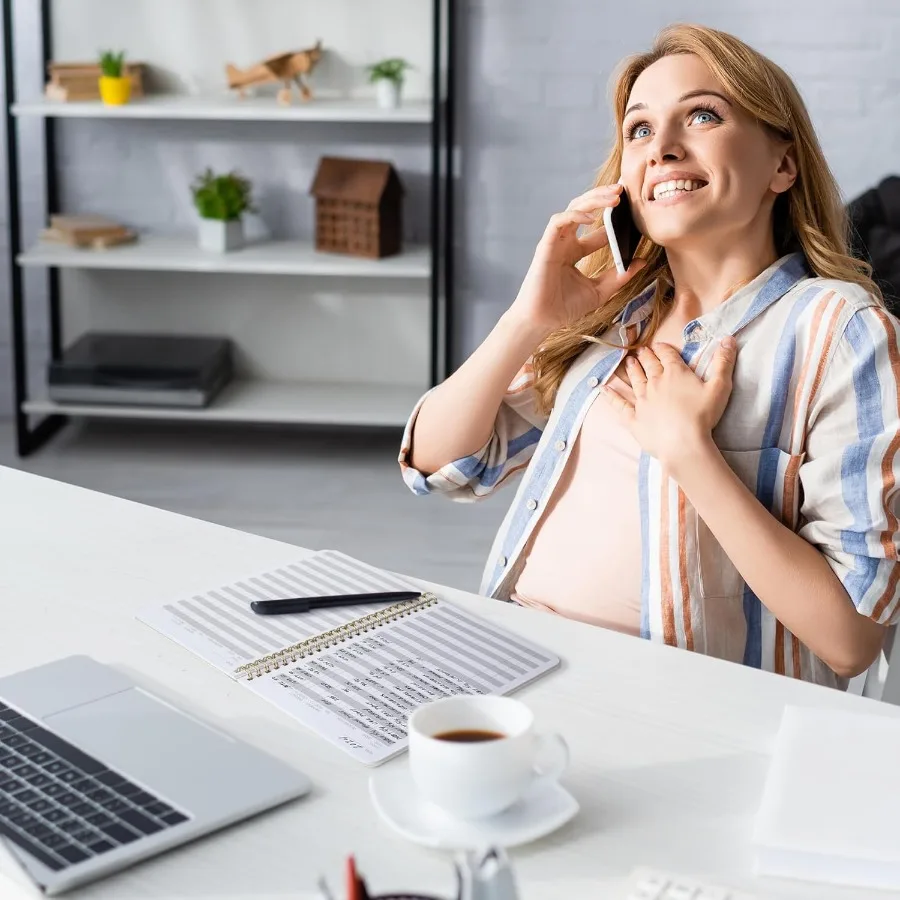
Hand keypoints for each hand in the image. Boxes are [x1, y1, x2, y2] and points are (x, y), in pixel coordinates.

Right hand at [509, 184, 645, 335]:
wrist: (543, 321)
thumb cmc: (564, 308)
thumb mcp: (600, 290)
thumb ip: (619, 276)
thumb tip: (641, 261)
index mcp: (575, 252)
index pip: (597, 229)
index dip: (614, 219)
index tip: (633, 213)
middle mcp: (565, 243)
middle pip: (584, 209)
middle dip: (603, 197)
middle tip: (623, 190)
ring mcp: (555, 242)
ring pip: (573, 208)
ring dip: (593, 199)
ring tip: (614, 196)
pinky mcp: (545, 246)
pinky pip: (559, 222)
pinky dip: (575, 215)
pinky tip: (592, 217)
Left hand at [601, 337, 737, 472]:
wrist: (683, 444)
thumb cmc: (703, 416)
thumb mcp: (720, 387)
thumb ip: (723, 362)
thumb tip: (729, 338)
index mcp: (675, 373)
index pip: (667, 355)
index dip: (663, 349)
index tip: (659, 345)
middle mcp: (655, 383)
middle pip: (649, 365)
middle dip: (646, 356)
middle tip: (641, 351)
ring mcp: (642, 400)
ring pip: (635, 380)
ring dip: (632, 370)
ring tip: (628, 362)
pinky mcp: (633, 418)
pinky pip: (619, 404)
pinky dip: (610, 395)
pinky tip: (603, 389)